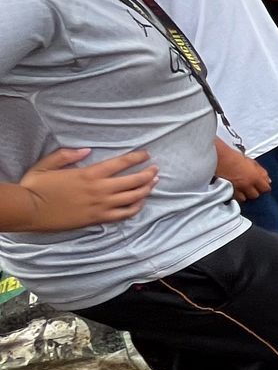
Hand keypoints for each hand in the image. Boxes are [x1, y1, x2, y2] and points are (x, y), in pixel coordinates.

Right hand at [16, 147, 157, 229]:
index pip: (121, 163)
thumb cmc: (36, 186)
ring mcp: (100, 206)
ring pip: (133, 198)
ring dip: (146, 189)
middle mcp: (99, 189)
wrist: (29, 211)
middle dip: (148, 174)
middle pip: (134, 181)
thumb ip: (67, 155)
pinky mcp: (97, 219)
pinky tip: (140, 203)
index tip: (146, 154)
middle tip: (156, 169)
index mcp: (89, 173)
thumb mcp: (48, 164)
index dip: (137, 157)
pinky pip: (123, 215)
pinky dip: (136, 208)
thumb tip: (87, 150)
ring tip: (154, 183)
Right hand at [213, 139, 270, 202]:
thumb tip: (268, 180)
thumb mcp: (252, 162)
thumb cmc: (234, 157)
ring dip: (245, 195)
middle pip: (255, 195)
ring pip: (245, 198)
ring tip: (242, 189)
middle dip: (254, 191)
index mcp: (255, 177)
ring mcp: (237, 190)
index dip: (264, 187)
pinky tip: (235, 190)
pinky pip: (235, 198)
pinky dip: (236, 196)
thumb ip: (261, 172)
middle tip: (251, 186)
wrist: (218, 158)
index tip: (262, 186)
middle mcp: (247, 185)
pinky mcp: (228, 191)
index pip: (265, 188)